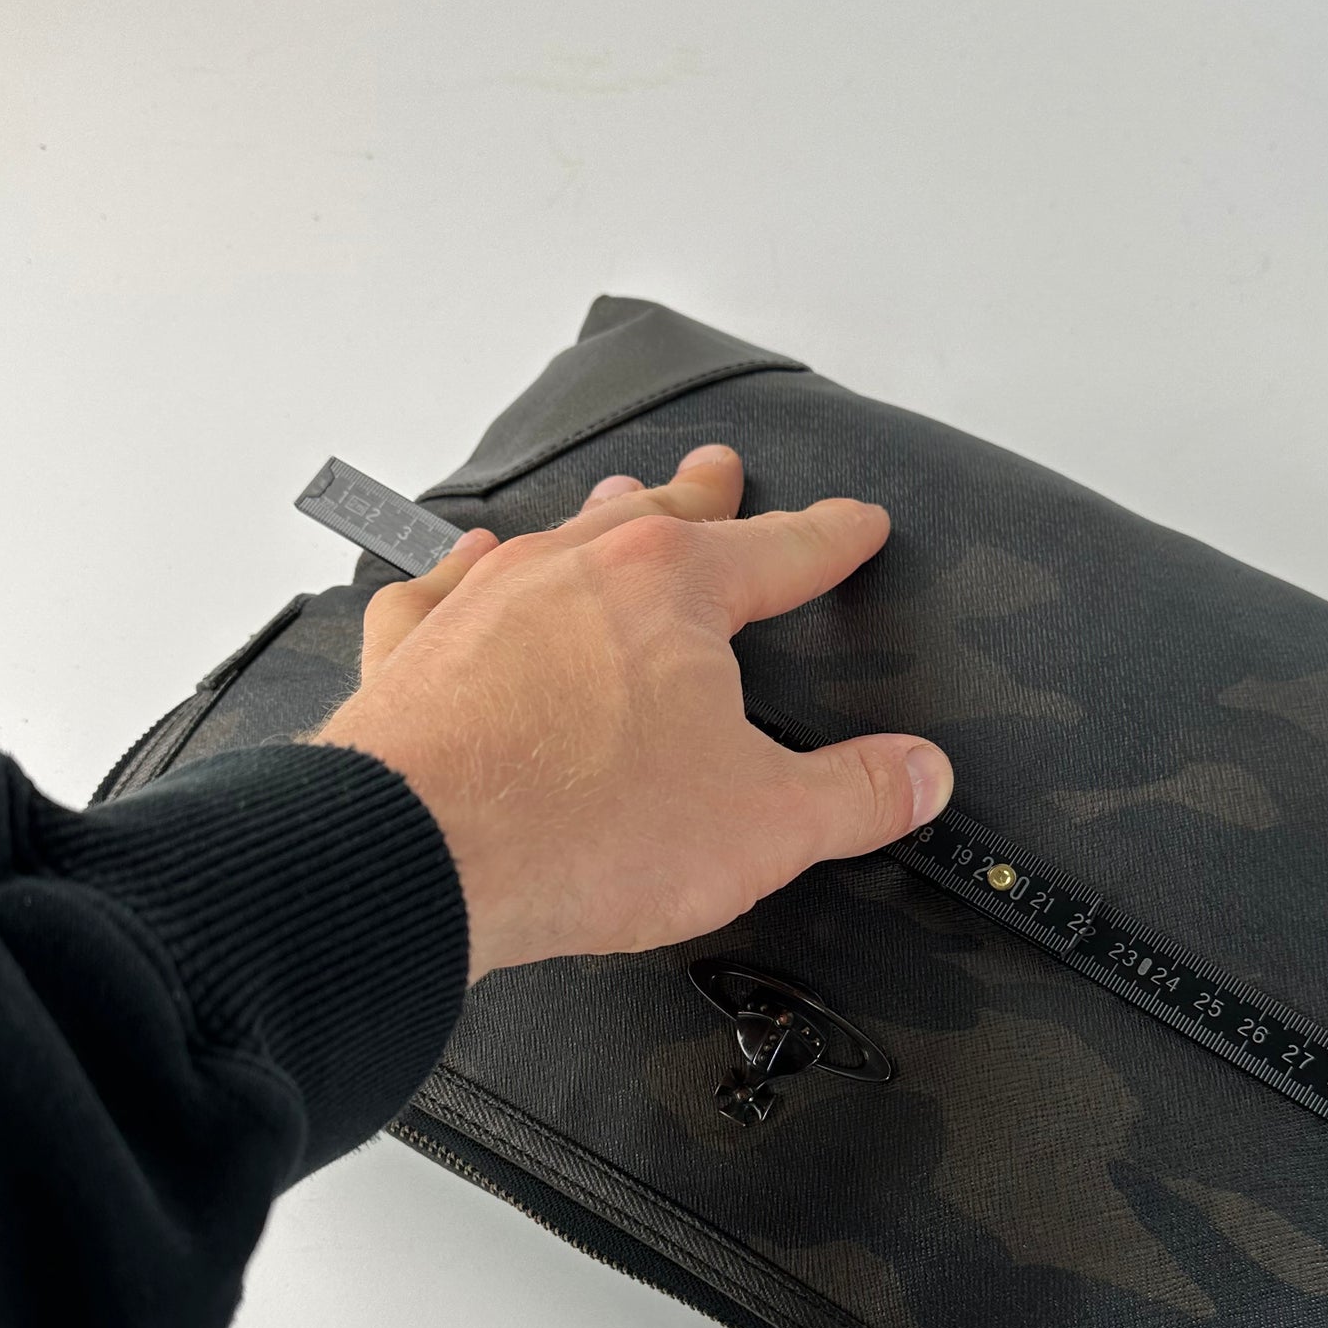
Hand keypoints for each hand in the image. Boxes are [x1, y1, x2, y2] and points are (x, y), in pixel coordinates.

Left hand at [312, 444, 953, 982]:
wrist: (413, 855)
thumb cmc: (576, 828)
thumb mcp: (762, 824)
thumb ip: (853, 794)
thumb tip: (915, 775)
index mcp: (674, 587)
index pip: (783, 549)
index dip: (831, 537)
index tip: (856, 523)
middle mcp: (575, 568)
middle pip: (661, 514)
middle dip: (704, 495)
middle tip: (722, 471)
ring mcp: (483, 600)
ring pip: (555, 535)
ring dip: (595, 519)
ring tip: (615, 503)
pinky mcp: (412, 652)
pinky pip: (440, 587)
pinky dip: (461, 574)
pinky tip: (464, 570)